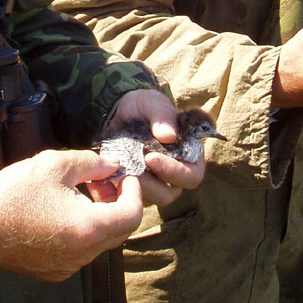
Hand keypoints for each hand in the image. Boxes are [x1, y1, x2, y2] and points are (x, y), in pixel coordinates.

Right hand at [0, 149, 142, 281]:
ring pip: (101, 241)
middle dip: (118, 202)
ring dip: (100, 216)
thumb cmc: (13, 195)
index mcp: (89, 228)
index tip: (123, 175)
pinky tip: (64, 211)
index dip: (134, 191)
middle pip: (120, 230)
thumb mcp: (54, 165)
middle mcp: (84, 254)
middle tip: (101, 180)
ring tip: (80, 192)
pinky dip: (83, 230)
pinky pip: (82, 250)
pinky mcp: (54, 271)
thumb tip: (112, 165)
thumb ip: (90, 163)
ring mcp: (69, 266)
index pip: (133, 215)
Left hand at [101, 89, 205, 205]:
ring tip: (121, 170)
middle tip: (133, 169)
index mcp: (188, 155)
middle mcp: (174, 174)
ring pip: (150, 199)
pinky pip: (129, 198)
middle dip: (152, 184)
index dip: (176, 172)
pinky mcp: (133, 187)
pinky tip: (110, 174)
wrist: (117, 111)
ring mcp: (153, 183)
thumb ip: (163, 116)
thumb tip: (169, 136)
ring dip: (136, 188)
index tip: (152, 159)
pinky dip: (120, 189)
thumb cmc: (142, 107)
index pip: (192, 175)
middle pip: (171, 193)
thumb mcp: (152, 103)